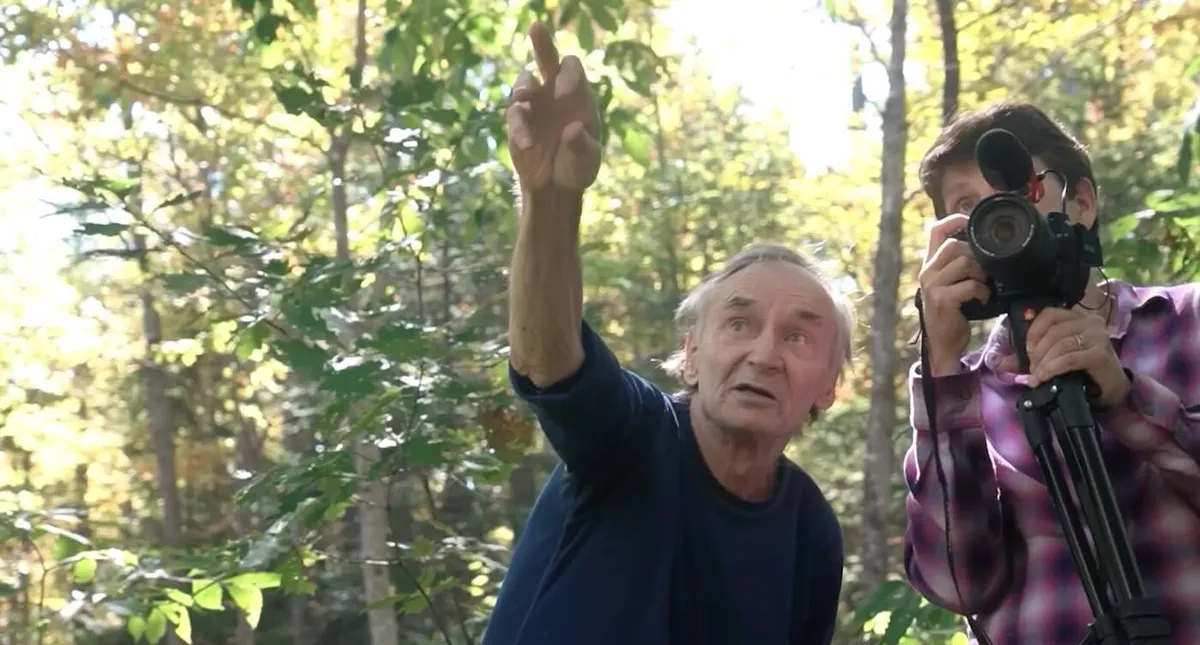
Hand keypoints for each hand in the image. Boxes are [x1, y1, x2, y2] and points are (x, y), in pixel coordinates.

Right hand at [506, 22, 601, 193]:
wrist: (556, 186)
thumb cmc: (578, 167)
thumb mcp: (586, 161)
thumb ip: (582, 146)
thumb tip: (572, 129)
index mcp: (578, 96)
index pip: (572, 70)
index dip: (569, 76)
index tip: (564, 93)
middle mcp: (554, 94)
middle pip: (547, 60)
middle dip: (542, 43)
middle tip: (536, 27)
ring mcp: (534, 106)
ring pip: (524, 83)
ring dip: (523, 87)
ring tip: (524, 98)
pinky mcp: (519, 122)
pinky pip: (516, 117)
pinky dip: (520, 128)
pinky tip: (528, 144)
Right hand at [917, 214, 990, 374]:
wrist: (942, 344)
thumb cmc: (951, 313)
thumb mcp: (950, 285)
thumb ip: (958, 266)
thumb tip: (984, 249)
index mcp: (929, 265)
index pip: (936, 231)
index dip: (954, 220)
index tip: (970, 220)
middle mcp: (927, 272)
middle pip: (954, 245)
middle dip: (976, 255)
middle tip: (985, 271)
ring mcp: (932, 286)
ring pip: (964, 263)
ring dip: (981, 274)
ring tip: (984, 286)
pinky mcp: (941, 300)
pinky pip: (969, 285)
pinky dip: (982, 291)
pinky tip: (983, 299)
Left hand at [999, 307, 1129, 406]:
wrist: (1111, 390)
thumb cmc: (1083, 371)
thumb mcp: (1055, 359)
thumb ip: (1029, 357)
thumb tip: (1000, 362)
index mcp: (1078, 318)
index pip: (1049, 314)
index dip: (1033, 331)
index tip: (1027, 351)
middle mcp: (1090, 323)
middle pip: (1053, 332)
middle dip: (1036, 353)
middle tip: (1032, 370)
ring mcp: (1097, 337)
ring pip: (1059, 345)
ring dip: (1042, 363)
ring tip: (1037, 377)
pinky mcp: (1100, 354)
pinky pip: (1068, 359)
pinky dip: (1051, 369)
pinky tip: (1043, 378)